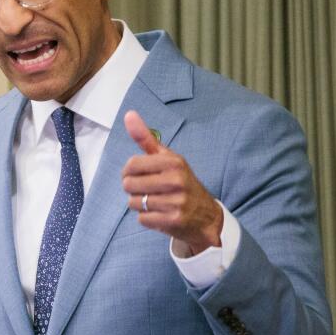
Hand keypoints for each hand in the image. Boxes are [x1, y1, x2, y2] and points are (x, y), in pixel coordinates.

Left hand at [121, 110, 222, 255]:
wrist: (206, 216)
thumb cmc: (181, 182)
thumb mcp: (168, 158)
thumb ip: (146, 138)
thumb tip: (128, 114)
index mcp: (173, 162)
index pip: (131, 165)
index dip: (129, 172)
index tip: (139, 175)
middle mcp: (176, 180)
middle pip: (129, 185)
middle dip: (134, 190)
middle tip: (150, 190)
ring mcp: (176, 201)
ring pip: (134, 203)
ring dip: (141, 205)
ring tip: (157, 202)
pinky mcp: (173, 220)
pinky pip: (142, 218)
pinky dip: (147, 218)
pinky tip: (161, 214)